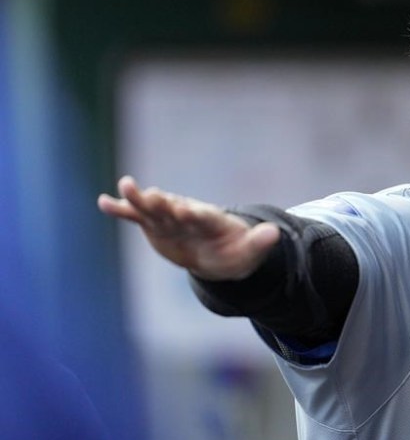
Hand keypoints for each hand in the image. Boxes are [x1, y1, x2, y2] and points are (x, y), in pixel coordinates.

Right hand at [97, 176, 279, 280]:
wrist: (219, 253)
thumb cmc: (236, 252)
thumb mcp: (249, 252)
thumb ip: (259, 242)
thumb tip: (274, 233)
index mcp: (213, 221)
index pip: (204, 217)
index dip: (195, 214)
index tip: (185, 210)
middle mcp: (189, 216)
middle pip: (176, 207)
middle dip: (165, 202)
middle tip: (153, 195)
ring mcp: (171, 219)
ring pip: (154, 208)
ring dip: (140, 198)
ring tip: (126, 186)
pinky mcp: (156, 226)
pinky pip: (137, 217)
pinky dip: (122, 209)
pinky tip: (103, 202)